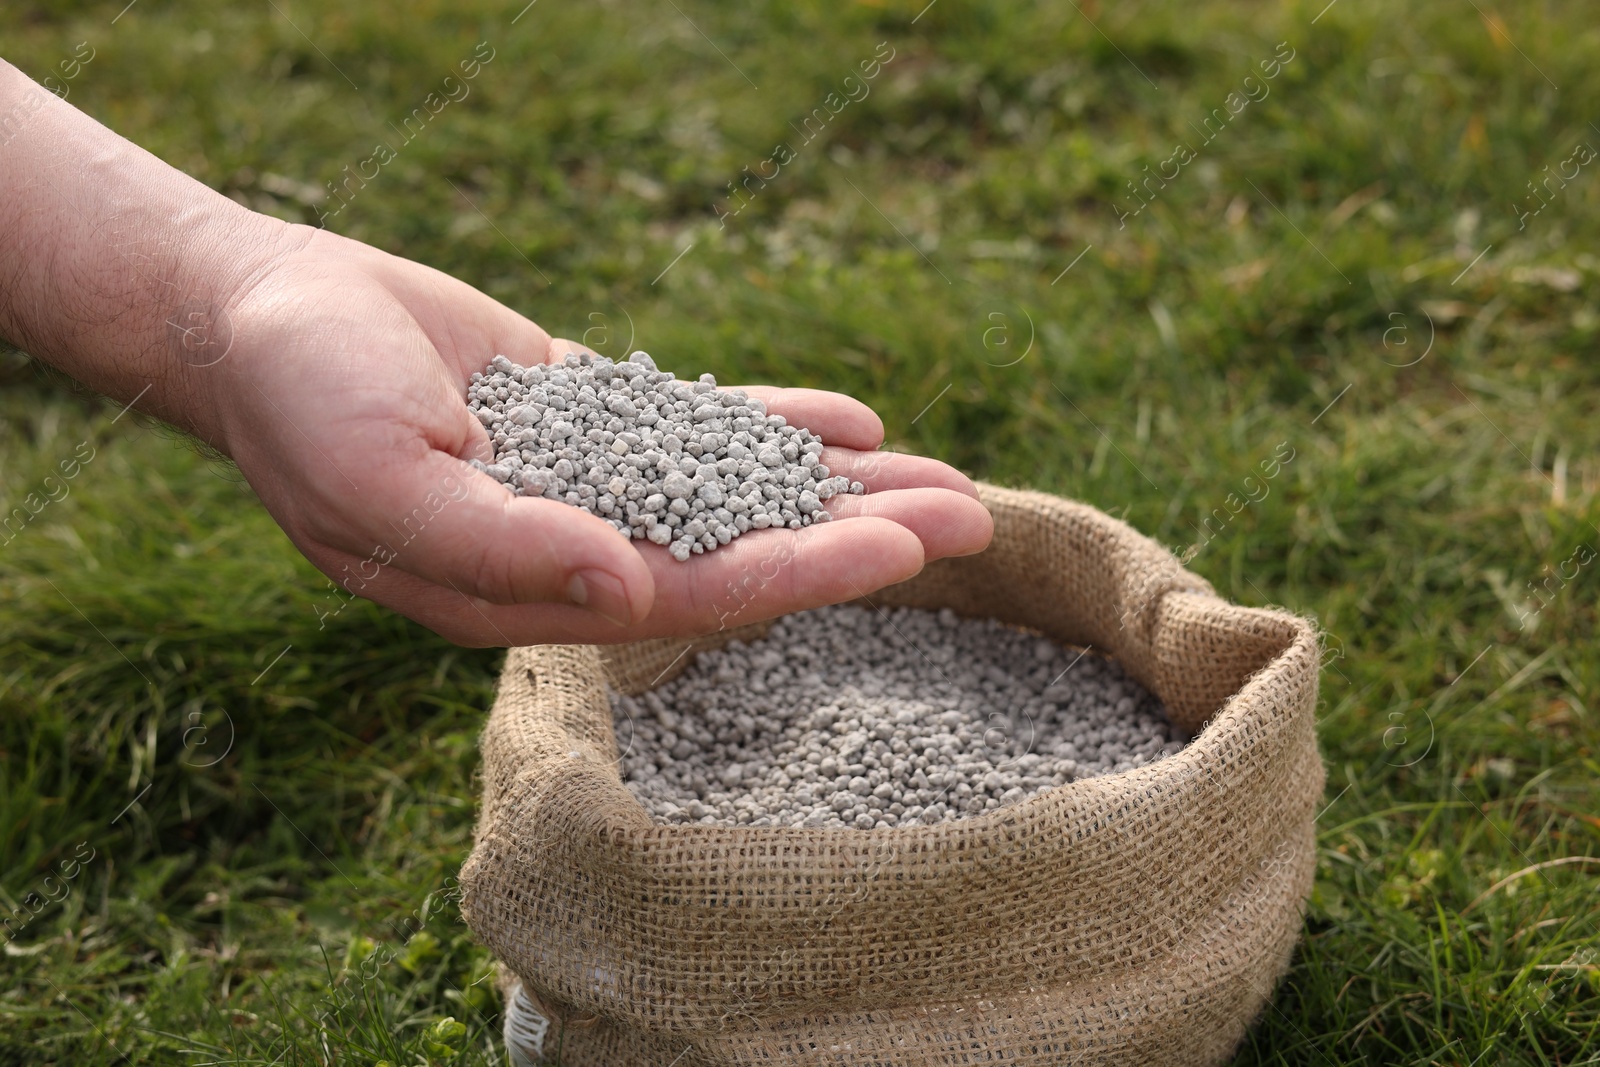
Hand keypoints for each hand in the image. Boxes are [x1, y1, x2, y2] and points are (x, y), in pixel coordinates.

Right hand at [209, 227, 993, 644]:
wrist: (257, 315)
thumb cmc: (299, 399)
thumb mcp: (381, 474)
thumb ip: (500, 543)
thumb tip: (625, 583)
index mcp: (527, 592)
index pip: (690, 595)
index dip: (797, 573)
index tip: (900, 554)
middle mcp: (571, 552)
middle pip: (739, 554)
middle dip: (852, 540)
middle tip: (972, 520)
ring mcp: (587, 488)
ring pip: (735, 497)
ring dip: (836, 491)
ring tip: (944, 481)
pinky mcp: (589, 423)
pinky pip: (697, 431)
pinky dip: (771, 427)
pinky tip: (852, 426)